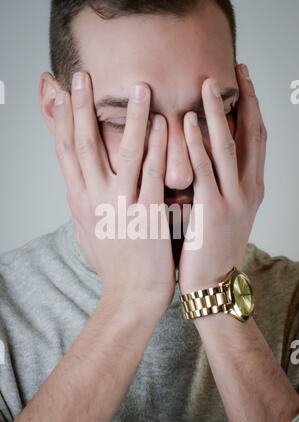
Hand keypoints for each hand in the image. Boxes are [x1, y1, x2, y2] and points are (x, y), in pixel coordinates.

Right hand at [53, 72, 174, 310]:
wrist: (131, 295)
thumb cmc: (114, 264)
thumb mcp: (89, 230)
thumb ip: (84, 204)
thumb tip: (77, 185)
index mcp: (80, 200)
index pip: (64, 152)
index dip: (59, 120)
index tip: (57, 93)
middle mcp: (94, 199)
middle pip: (82, 145)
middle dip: (80, 108)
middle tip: (82, 76)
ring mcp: (120, 205)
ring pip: (121, 152)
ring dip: (129, 117)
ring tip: (138, 87)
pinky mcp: (146, 214)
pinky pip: (151, 173)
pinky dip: (156, 147)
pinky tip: (162, 123)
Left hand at [179, 64, 266, 292]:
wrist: (213, 283)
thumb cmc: (212, 247)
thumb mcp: (224, 211)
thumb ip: (219, 184)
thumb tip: (204, 157)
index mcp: (252, 188)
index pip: (256, 139)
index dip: (252, 108)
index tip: (243, 82)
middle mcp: (250, 189)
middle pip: (252, 134)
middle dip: (245, 99)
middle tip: (237, 70)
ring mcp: (234, 199)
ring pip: (229, 146)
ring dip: (218, 113)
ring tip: (207, 84)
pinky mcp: (213, 209)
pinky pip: (205, 169)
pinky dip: (197, 143)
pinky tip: (187, 120)